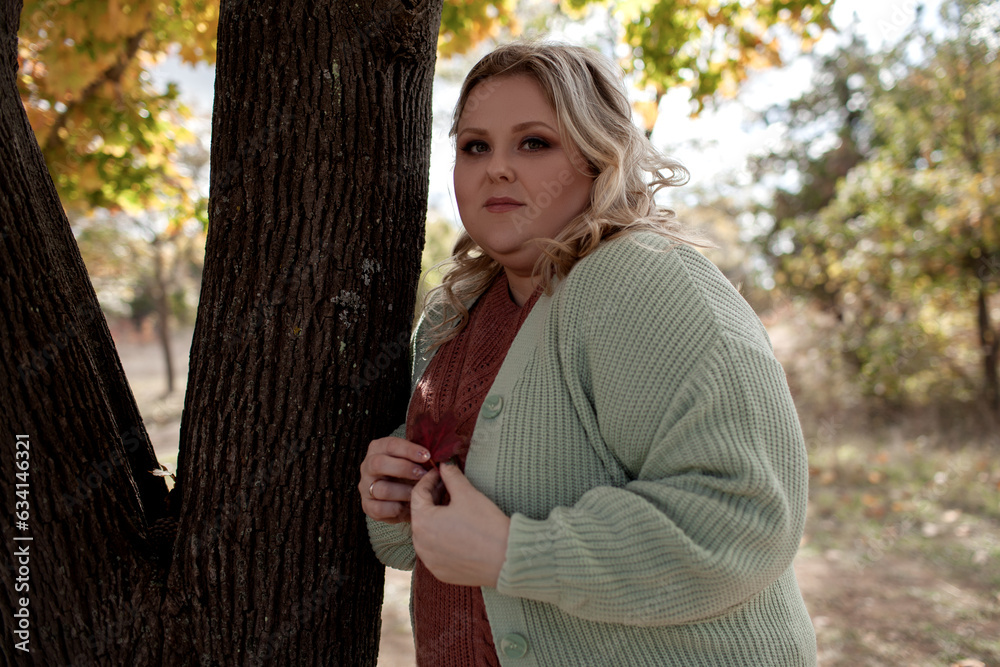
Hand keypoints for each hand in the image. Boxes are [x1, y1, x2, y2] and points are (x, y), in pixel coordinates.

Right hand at [359, 436, 430, 523]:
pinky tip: (408, 507)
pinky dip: (396, 508)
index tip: (427, 456)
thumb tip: (441, 459)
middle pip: (379, 463)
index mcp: (378, 449)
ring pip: (381, 488)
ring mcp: (365, 487)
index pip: (390, 445)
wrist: (400, 496)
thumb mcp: (415, 461)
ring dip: (404, 491)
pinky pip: (379, 509)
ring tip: (418, 493)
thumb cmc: (410, 473)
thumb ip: (422, 457)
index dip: (409, 450)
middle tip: (422, 474)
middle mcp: (367, 466)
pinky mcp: (367, 506)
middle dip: (404, 469)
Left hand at [411, 463, 510, 587]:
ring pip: (427, 533)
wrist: (506, 559)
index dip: (429, 479)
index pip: (418, 493)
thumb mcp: (467, 494)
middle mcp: (419, 544)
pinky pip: (435, 551)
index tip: (441, 472)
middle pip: (421, 514)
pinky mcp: (440, 572)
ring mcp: (429, 561)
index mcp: (422, 522)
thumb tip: (444, 464)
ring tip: (454, 508)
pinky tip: (458, 531)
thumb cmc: (486, 525)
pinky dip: (442, 539)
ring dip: (437, 519)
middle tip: (449, 487)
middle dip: (433, 498)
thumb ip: (451, 476)